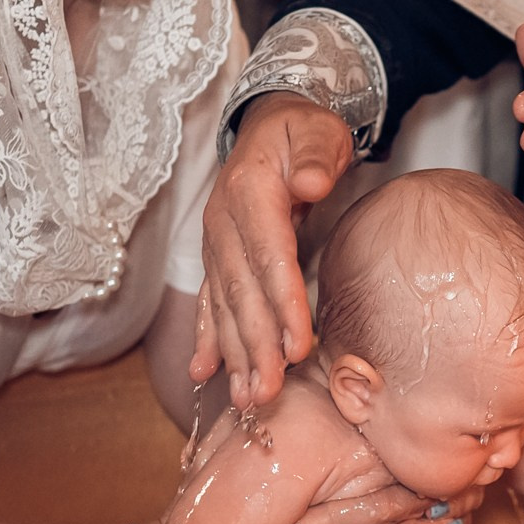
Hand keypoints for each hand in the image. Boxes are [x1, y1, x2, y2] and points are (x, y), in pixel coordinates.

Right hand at [195, 93, 353, 406]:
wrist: (271, 125)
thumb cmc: (303, 133)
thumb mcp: (318, 130)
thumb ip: (317, 155)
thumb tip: (312, 183)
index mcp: (249, 191)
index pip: (269, 256)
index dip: (283, 303)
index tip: (299, 345)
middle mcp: (223, 222)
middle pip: (241, 292)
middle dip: (255, 346)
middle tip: (268, 392)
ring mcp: (215, 243)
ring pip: (223, 305)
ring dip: (234, 355)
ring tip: (247, 398)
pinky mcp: (217, 257)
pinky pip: (210, 302)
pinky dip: (208, 339)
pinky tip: (204, 373)